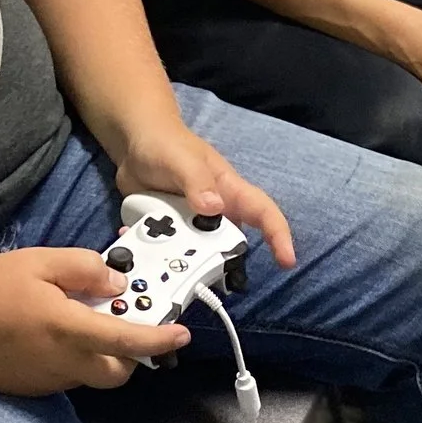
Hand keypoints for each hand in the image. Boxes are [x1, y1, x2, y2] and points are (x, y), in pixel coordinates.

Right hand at [0, 247, 192, 394]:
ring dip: (100, 355)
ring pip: (91, 376)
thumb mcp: (39, 262)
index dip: (160, 339)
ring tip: (82, 319)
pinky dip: (74, 360)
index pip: (129, 342)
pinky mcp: (29, 389)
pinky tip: (53, 333)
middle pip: (118, 372)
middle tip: (124, 322)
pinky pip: (66, 378)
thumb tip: (117, 285)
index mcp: (68, 330)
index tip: (181, 333)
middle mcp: (62, 364)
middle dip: (132, 353)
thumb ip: (84, 269)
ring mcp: (45, 381)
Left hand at [113, 122, 296, 269]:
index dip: (279, 235)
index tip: (287, 260)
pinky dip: (159, 256)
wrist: (135, 146)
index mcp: (229, 191)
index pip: (263, 212)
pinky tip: (142, 254)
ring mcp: (193, 225)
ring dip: (185, 264)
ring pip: (201, 255)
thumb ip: (196, 180)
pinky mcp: (172, 233)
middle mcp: (216, 213)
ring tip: (167, 270)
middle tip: (201, 278)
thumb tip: (213, 207)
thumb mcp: (180, 159)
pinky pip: (172, 252)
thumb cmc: (166, 144)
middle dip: (220, 265)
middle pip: (231, 247)